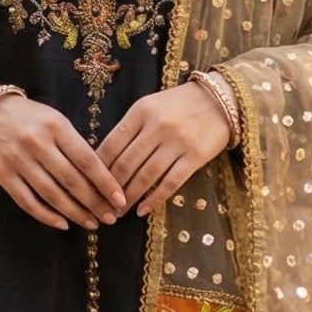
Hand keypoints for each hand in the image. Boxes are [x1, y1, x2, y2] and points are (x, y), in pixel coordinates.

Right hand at [0, 94, 128, 231]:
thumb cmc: (30, 118)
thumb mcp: (55, 120)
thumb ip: (75, 145)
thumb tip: (102, 178)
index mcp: (56, 126)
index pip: (87, 160)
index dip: (106, 183)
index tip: (120, 200)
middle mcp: (37, 143)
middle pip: (72, 181)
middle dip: (94, 203)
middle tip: (110, 217)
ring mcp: (18, 160)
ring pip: (52, 195)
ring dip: (75, 213)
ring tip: (91, 223)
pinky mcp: (2, 175)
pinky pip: (28, 201)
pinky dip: (47, 216)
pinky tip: (63, 224)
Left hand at [98, 82, 231, 215]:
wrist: (221, 99)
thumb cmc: (180, 104)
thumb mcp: (151, 106)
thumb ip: (130, 127)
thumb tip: (104, 159)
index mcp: (141, 111)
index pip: (111, 144)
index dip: (98, 169)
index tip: (90, 185)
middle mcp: (157, 126)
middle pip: (126, 163)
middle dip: (110, 188)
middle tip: (101, 204)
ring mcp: (177, 142)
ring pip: (145, 176)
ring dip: (129, 197)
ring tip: (118, 212)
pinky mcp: (195, 157)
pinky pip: (170, 183)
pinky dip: (154, 199)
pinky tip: (142, 211)